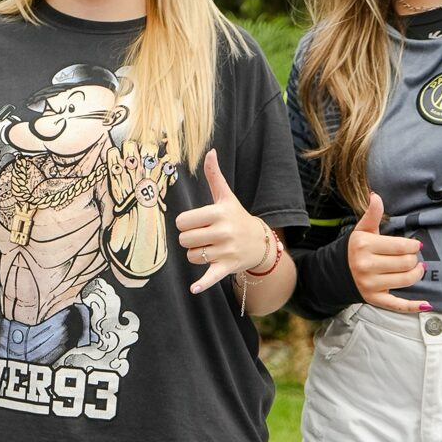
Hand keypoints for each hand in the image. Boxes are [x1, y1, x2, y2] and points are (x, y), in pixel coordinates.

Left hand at [177, 149, 268, 294]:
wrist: (259, 242)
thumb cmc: (236, 217)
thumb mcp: (227, 196)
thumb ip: (215, 176)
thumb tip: (210, 151)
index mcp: (218, 213)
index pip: (182, 221)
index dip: (185, 224)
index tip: (196, 224)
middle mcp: (223, 232)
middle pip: (184, 240)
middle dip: (189, 240)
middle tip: (203, 238)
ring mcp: (225, 251)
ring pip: (192, 257)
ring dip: (196, 255)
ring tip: (210, 250)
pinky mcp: (227, 267)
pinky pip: (210, 277)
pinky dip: (202, 284)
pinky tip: (194, 289)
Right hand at [346, 191, 429, 313]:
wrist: (336, 272)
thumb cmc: (355, 248)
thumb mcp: (362, 229)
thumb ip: (372, 213)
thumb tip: (376, 196)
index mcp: (364, 246)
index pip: (401, 247)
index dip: (414, 246)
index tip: (415, 245)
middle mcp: (366, 266)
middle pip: (406, 263)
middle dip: (414, 259)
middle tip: (412, 257)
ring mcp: (370, 284)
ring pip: (405, 280)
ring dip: (416, 274)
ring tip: (416, 268)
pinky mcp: (373, 299)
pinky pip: (397, 305)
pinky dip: (413, 306)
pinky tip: (426, 304)